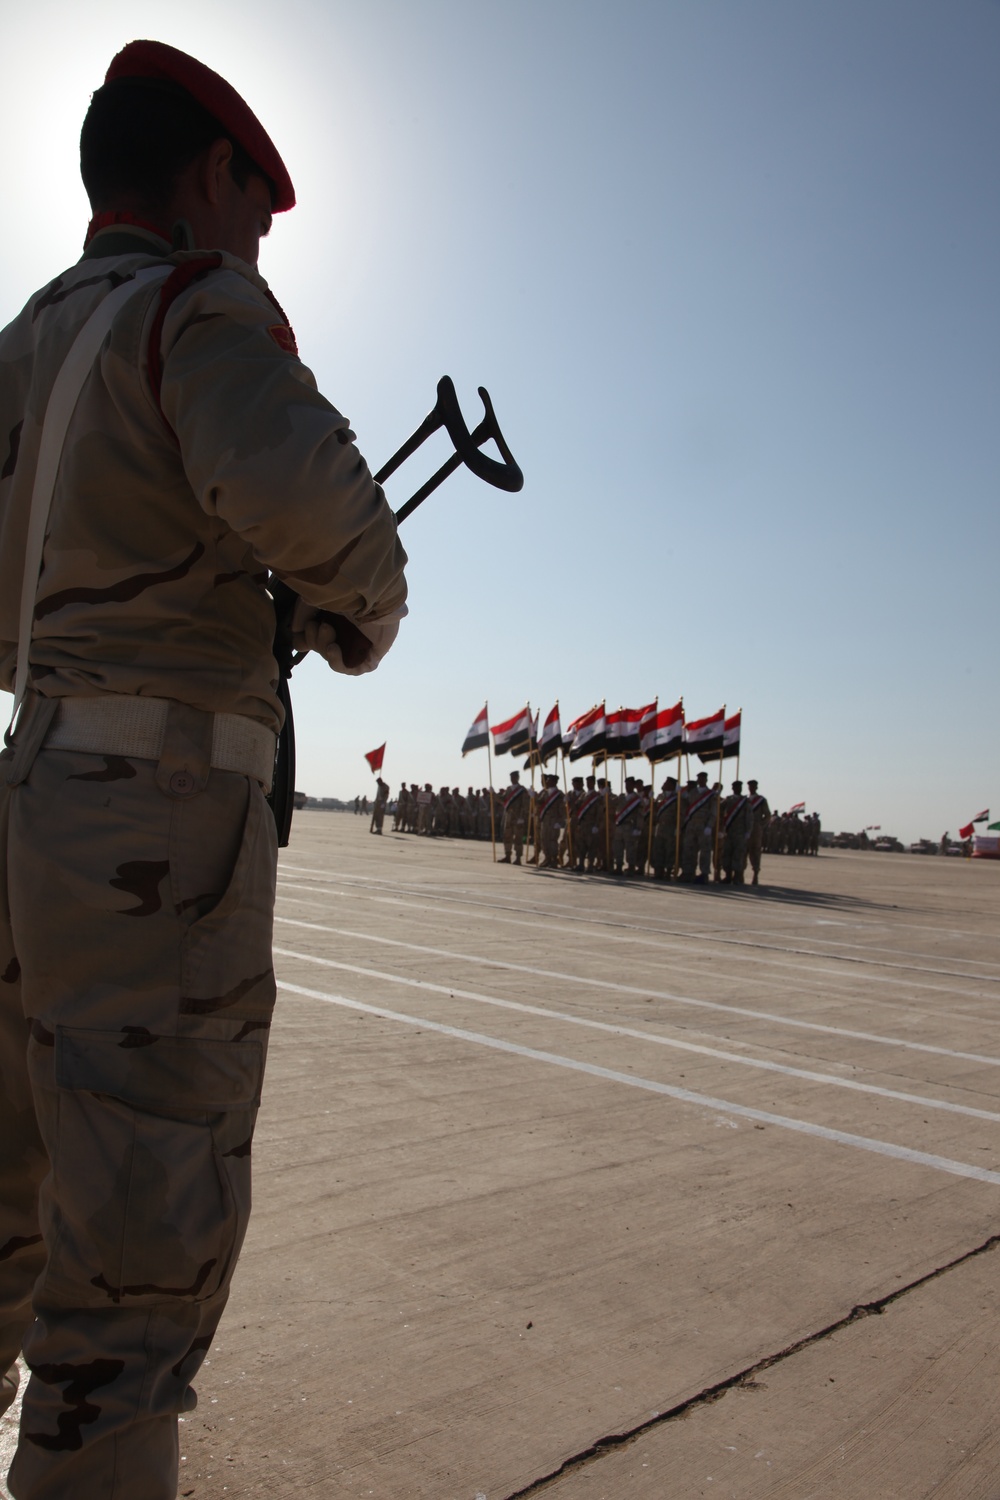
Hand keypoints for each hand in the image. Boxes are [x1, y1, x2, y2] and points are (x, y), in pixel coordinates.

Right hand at [291, 598, 405, 674]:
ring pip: (330, 657)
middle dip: (314, 638)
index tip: (307, 626)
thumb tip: (295, 631)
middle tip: (323, 625)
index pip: (309, 638)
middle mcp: (343, 632)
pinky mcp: (369, 656)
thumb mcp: (316, 598)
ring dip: (323, 645)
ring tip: (329, 630)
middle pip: (317, 648)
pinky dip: (336, 660)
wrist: (373, 593)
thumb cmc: (347, 590)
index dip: (303, 637)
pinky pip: (349, 669)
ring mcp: (356, 645)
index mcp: (331, 618)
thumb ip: (301, 614)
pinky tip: (333, 647)